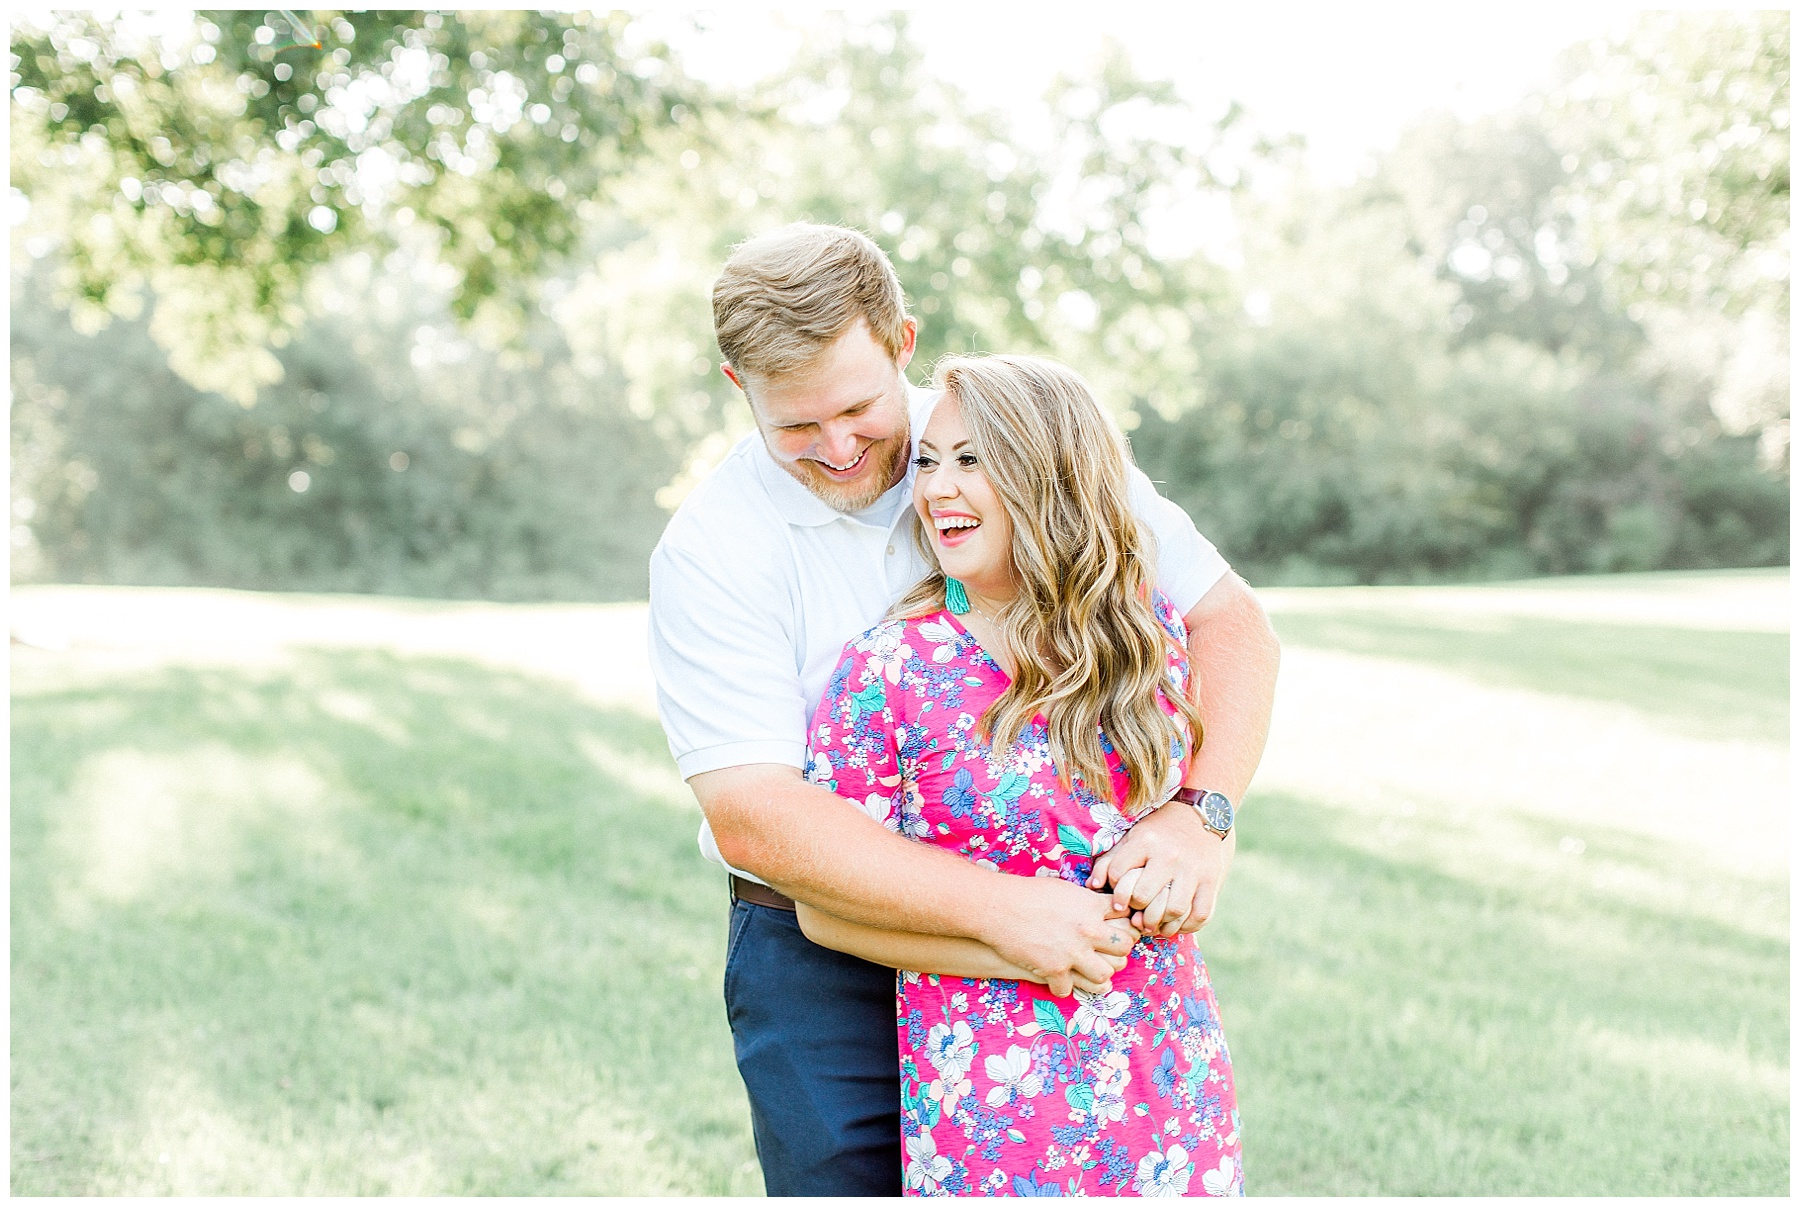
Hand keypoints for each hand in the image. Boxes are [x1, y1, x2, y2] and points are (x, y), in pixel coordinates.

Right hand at [981, 875, 1139, 997]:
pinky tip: (1056, 979)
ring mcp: (1073, 952)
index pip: (1128, 918)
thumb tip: (1097, 905)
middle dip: (1117, 951)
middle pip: (1124, 948)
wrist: (997, 907)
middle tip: (1104, 952)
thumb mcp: (1063, 888)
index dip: (1125, 924)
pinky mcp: (1054, 970)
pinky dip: (1062, 986)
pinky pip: (1069, 989)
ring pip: (1104, 974)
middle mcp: (1089, 930)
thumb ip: (1085, 900)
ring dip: (1095, 973)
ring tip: (1084, 969)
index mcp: (1092, 906)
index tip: (1116, 928)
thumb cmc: (1027, 893)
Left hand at [1088, 803, 1234, 936]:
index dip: (1114, 889)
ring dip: (1161, 924)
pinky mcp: (1211, 880)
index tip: (1119, 895)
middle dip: (1136, 910)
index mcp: (1146, 841)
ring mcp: (1193, 869)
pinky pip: (1200, 914)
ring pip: (1174, 910)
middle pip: (1144, 896)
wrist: (1200, 815)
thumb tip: (1093, 887)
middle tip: (1136, 914)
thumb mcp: (1132, 837)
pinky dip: (1187, 926)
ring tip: (1154, 925)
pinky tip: (1177, 923)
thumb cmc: (1159, 830)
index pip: (1118, 874)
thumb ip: (1110, 860)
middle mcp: (1169, 855)